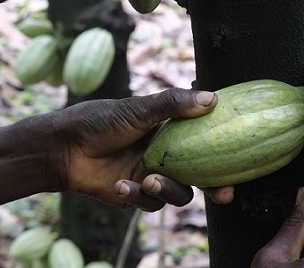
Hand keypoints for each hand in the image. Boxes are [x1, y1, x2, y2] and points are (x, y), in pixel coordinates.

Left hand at [54, 88, 233, 210]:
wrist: (63, 147)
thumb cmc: (99, 120)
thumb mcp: (138, 108)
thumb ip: (173, 104)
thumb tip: (212, 99)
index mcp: (168, 132)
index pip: (203, 142)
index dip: (222, 153)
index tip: (240, 160)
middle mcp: (164, 155)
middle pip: (199, 175)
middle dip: (213, 187)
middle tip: (223, 193)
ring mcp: (149, 175)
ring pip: (177, 194)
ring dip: (167, 190)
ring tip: (149, 181)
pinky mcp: (133, 194)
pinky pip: (148, 204)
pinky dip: (136, 196)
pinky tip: (120, 186)